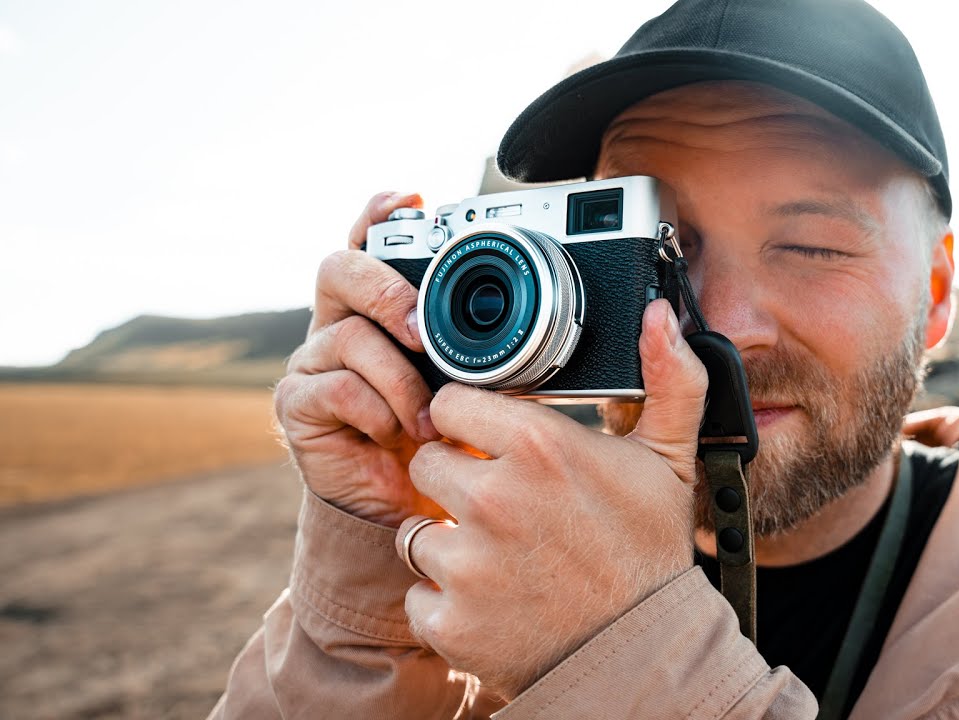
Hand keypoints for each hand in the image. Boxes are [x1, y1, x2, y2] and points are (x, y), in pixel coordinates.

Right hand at [273, 191, 443, 525]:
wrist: (406, 503)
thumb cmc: (442, 435)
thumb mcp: (468, 384)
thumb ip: (475, 347)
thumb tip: (522, 324)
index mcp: (379, 308)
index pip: (368, 245)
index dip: (378, 216)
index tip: (409, 198)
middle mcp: (338, 323)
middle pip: (340, 270)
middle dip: (386, 291)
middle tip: (423, 331)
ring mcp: (312, 361)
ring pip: (350, 336)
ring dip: (400, 379)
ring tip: (428, 418)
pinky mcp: (296, 403)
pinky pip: (336, 387)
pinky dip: (378, 411)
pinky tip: (399, 434)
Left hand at [395, 299, 708, 698]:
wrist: (642, 654)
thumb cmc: (650, 552)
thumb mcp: (670, 459)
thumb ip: (667, 378)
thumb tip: (658, 314)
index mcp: (538, 446)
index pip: (450, 403)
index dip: (469, 422)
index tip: (492, 445)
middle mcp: (493, 498)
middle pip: (427, 461)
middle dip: (456, 480)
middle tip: (501, 506)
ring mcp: (467, 563)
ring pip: (415, 529)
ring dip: (446, 541)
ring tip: (500, 556)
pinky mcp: (449, 619)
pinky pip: (417, 593)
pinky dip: (445, 601)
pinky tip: (491, 599)